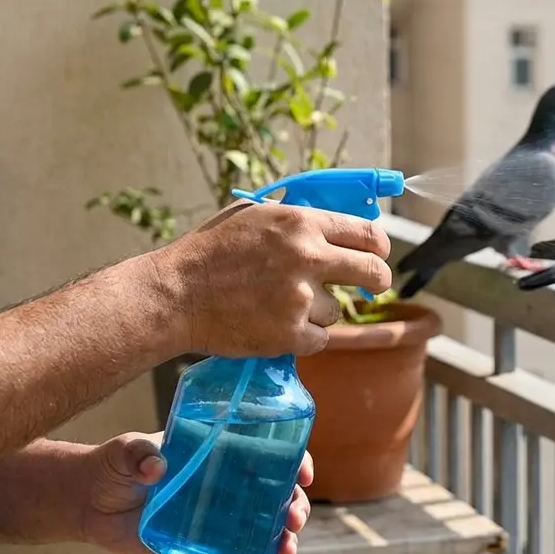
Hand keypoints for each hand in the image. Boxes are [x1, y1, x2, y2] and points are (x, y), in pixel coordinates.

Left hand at [79, 432, 313, 553]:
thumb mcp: (126, 450)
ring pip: (262, 526)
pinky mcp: (199, 542)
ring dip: (280, 539)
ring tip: (285, 551)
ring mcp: (216, 514)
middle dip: (295, 506)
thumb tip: (156, 467)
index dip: (293, 460)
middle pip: (276, 493)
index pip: (268, 451)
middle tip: (293, 519)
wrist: (88, 502)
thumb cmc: (114, 465)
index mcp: (220, 452)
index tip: (303, 472)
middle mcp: (226, 483)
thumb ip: (139, 453)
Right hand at [153, 201, 391, 357]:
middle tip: (370, 286)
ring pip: (338, 310)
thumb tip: (335, 222)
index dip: (378, 248)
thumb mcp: (254, 214)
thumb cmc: (209, 251)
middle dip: (377, 281)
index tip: (377, 256)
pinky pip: (319, 339)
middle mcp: (308, 257)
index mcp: (301, 223)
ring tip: (282, 304)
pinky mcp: (290, 334)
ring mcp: (301, 298)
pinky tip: (275, 324)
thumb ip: (296, 218)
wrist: (176, 294)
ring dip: (319, 311)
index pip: (368, 234)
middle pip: (375, 273)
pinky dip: (303, 336)